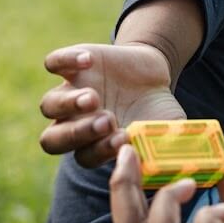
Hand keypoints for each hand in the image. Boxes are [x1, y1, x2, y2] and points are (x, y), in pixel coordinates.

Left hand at [39, 43, 184, 168]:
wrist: (152, 76)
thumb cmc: (156, 115)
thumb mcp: (164, 135)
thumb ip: (164, 150)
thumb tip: (174, 161)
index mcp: (93, 147)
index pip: (85, 157)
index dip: (101, 151)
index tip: (124, 139)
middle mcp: (76, 124)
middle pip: (54, 140)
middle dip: (78, 133)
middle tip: (107, 121)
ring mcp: (71, 94)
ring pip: (49, 105)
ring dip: (68, 104)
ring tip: (93, 98)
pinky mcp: (73, 65)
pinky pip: (54, 63)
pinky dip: (64, 61)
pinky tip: (88, 61)